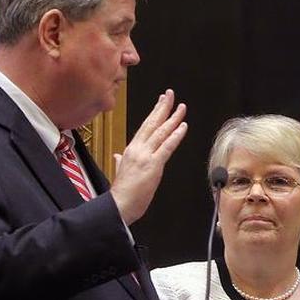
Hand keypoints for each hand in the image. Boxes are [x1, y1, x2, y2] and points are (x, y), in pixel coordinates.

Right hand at [110, 89, 187, 223]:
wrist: (119, 205)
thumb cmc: (122, 192)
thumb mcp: (120, 171)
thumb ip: (120, 161)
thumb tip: (117, 155)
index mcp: (131, 150)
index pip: (145, 126)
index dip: (154, 112)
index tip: (161, 101)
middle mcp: (138, 149)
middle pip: (152, 123)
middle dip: (163, 107)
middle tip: (170, 94)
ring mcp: (146, 155)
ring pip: (161, 132)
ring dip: (173, 118)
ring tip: (181, 107)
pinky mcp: (154, 165)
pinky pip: (167, 147)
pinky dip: (175, 136)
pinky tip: (183, 127)